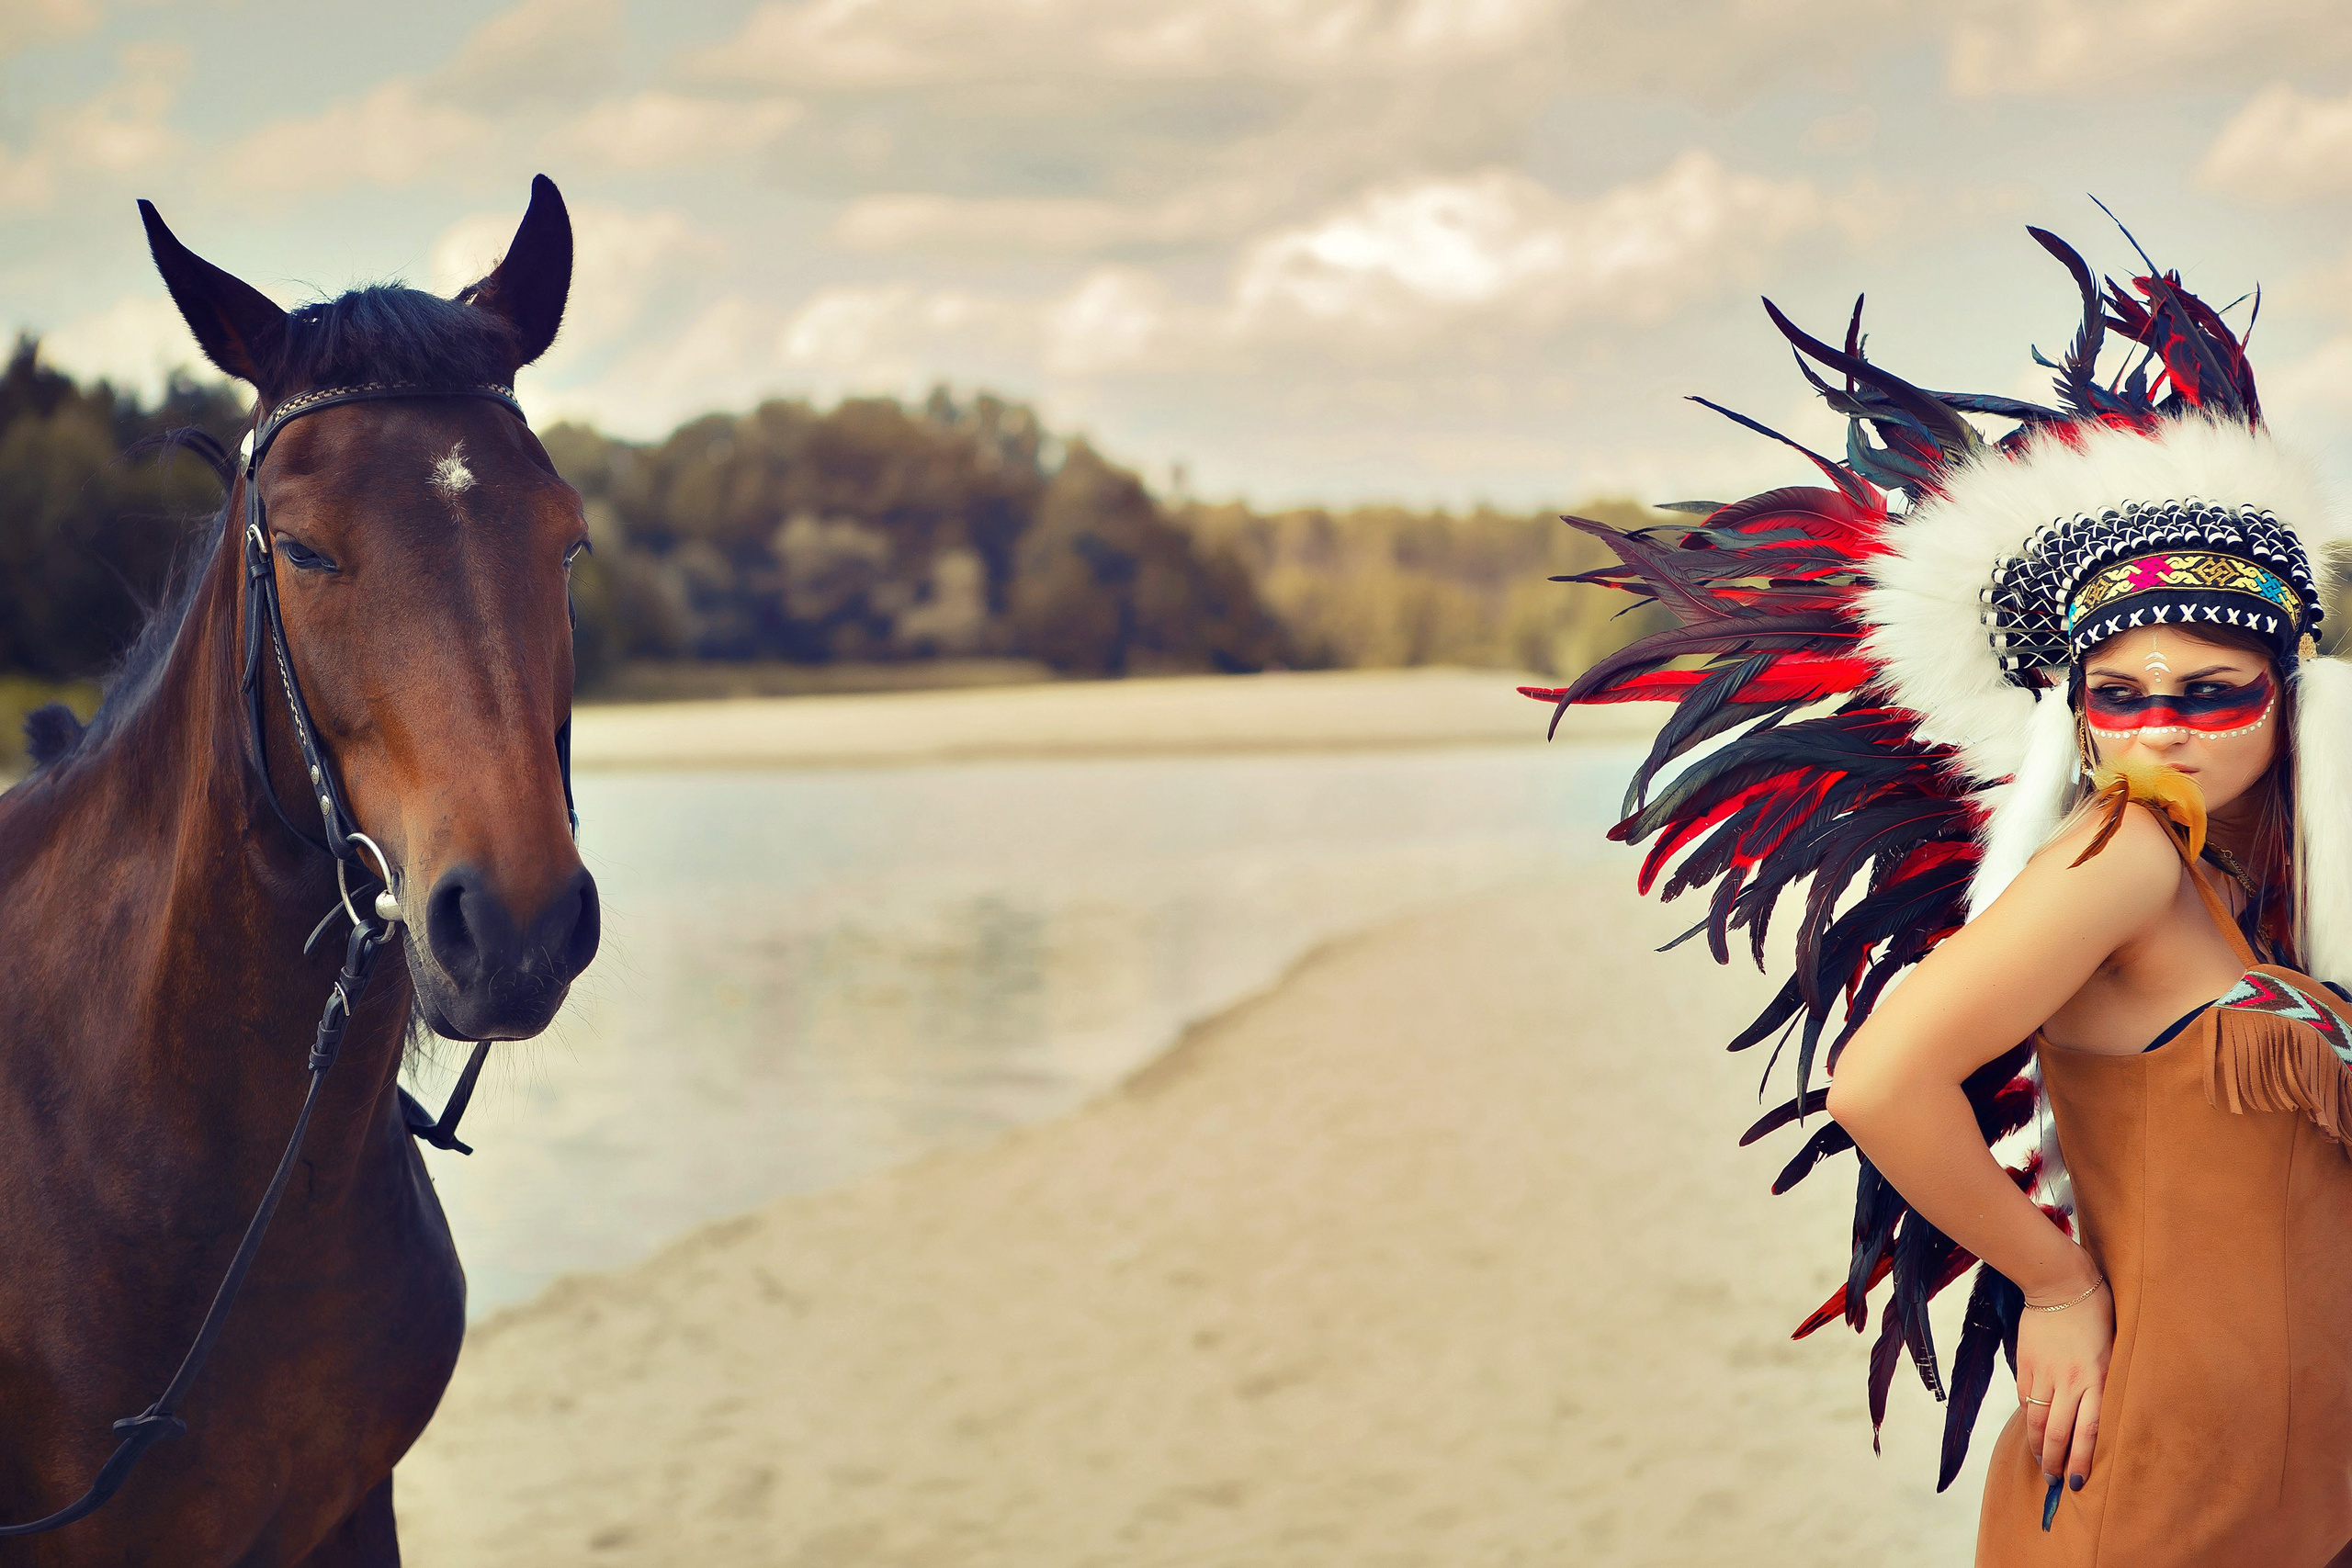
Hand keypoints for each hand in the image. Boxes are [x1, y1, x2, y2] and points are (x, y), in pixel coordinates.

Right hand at [2017, 1271, 2113, 1489]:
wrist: (2060, 1282)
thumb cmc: (2098, 1314)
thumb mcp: (2114, 1349)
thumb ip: (2105, 1382)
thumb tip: (2099, 1413)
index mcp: (2097, 1379)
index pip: (2088, 1432)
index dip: (2082, 1460)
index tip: (2078, 1482)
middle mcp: (2071, 1380)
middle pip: (2058, 1433)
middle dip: (2055, 1462)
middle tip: (2055, 1481)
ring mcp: (2045, 1372)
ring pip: (2037, 1420)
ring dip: (2037, 1445)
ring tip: (2040, 1462)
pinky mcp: (2026, 1362)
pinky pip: (2025, 1397)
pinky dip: (2029, 1416)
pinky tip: (2033, 1425)